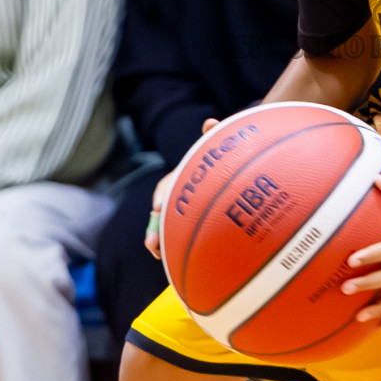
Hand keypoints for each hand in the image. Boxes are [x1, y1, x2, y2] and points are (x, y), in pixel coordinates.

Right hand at [145, 117, 219, 259]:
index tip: (158, 206)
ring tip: (157, 253)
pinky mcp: (188, 224)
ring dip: (158, 239)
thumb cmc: (221, 160)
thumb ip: (213, 137)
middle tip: (152, 243)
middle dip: (155, 227)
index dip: (161, 196)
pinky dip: (170, 246)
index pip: (166, 186)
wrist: (229, 170)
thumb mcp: (216, 149)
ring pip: (165, 226)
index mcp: (181, 178)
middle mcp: (178, 196)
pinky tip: (169, 258)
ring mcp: (182, 210)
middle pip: (161, 213)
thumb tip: (210, 122)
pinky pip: (176, 236)